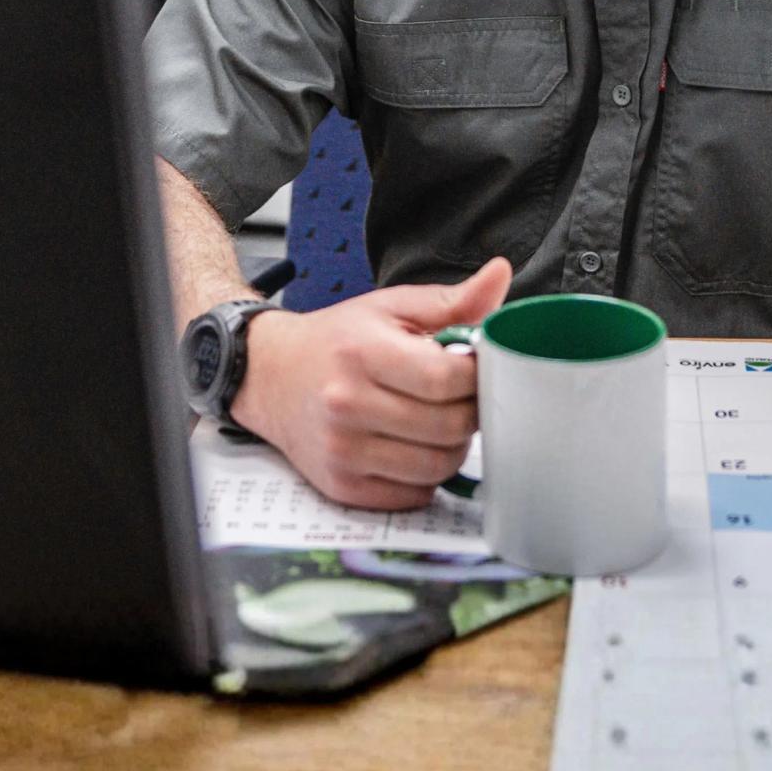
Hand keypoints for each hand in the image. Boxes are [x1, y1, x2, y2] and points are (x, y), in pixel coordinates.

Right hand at [231, 258, 512, 509]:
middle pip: (449, 427)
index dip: (478, 375)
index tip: (478, 367)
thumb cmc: (337, 340)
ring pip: (437, 467)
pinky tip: (414, 446)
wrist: (271, 375)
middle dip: (471, 412)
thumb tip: (500, 275)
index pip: (447, 378)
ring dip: (453, 446)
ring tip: (440, 420)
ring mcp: (343, 451)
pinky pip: (414, 495)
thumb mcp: (391, 307)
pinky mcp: (342, 485)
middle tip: (463, 396)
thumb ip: (452, 300)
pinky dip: (426, 475)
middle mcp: (348, 405)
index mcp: (363, 353)